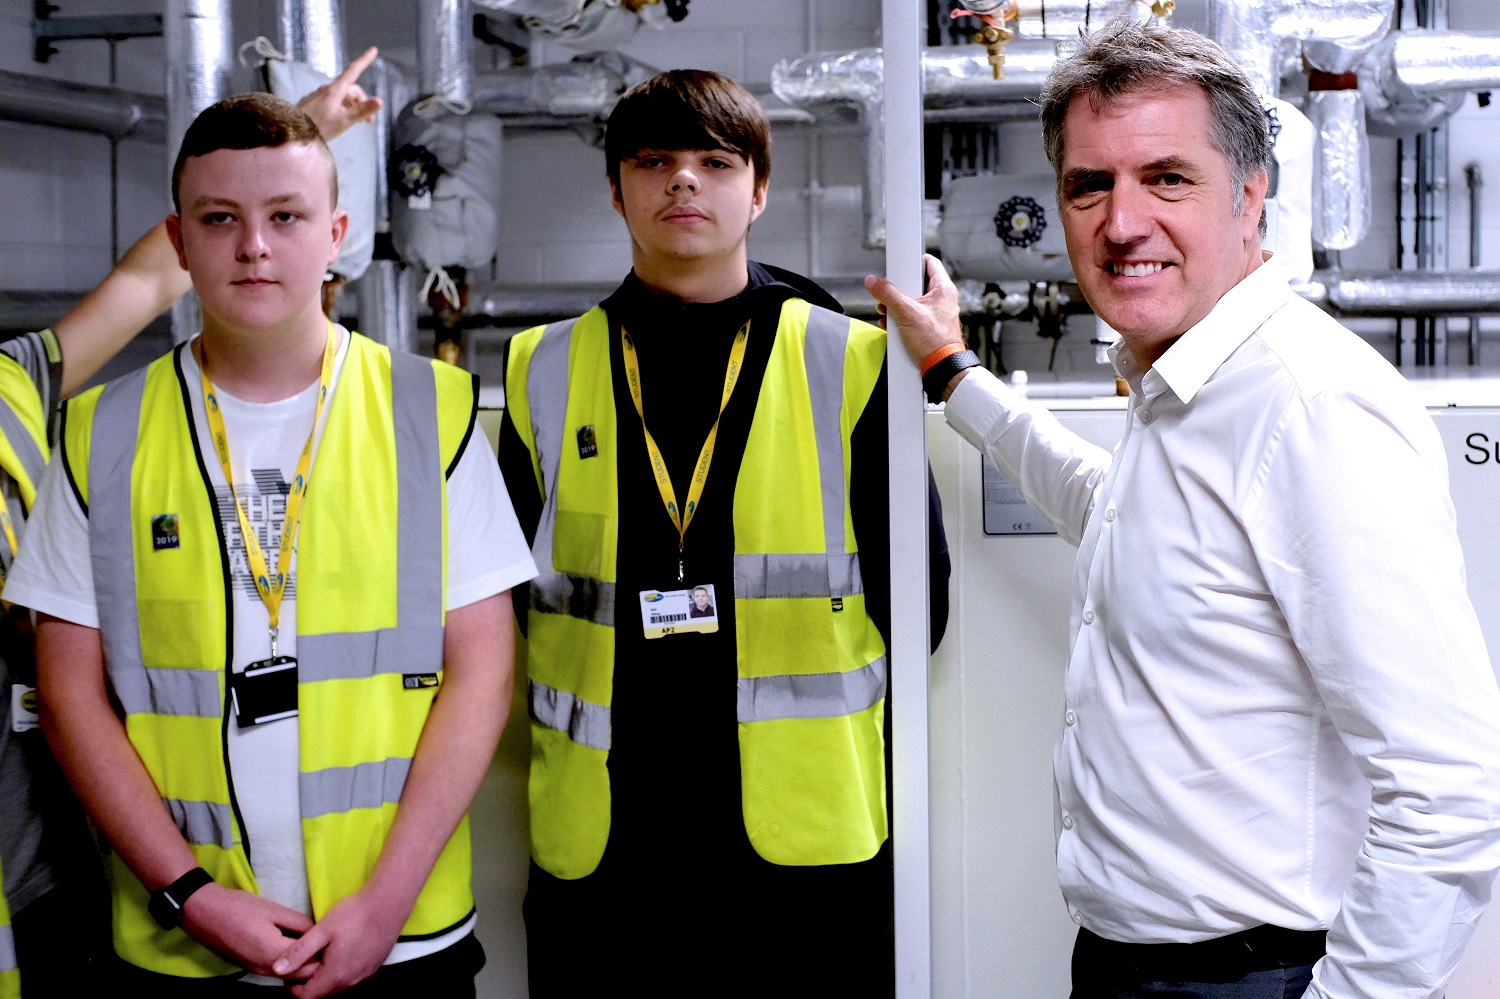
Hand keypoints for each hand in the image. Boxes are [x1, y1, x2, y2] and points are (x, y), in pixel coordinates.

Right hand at [180, 883, 321, 979]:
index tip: (335, 942)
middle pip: (301, 975)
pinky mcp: (250, 967)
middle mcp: (266, 969)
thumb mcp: (275, 910)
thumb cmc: (240, 908)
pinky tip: (295, 946)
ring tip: (315, 944)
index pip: (310, 965)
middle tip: (328, 944)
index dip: (325, 956)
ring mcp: (256, 970)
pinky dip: (289, 964)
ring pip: (288, 975)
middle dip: (316, 963)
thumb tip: (318, 932)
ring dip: (303, 964)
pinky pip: (276, 970)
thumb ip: (299, 924)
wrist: (205, 913)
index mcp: (275, 954)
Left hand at [273, 887, 407, 998]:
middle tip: (304, 960)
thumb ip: (298, 952)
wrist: (389, 902)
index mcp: (336, 974)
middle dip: (310, 981)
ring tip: (321, 953)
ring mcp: (365, 974)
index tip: (290, 970)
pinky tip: (341, 949)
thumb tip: (277, 969)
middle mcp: (352, 980)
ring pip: (338, 984)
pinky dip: (341, 970)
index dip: (293, 987)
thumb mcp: (321, 930)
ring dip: (326, 976)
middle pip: (323, 992)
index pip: (307, 996)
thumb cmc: (354, 914)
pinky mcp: (374, 965)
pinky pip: (352, 976)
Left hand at [297, 46, 382, 141]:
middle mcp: (326, 89)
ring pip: (341, 96)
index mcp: (335, 90)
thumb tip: (380, 101)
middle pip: (350, 89)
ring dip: (352, 106)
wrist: (291, 132)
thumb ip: (362, 111)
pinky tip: (339, 119)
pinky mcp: (312, 102)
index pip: (353, 71)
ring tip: (356, 122)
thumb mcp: (343, 121)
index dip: (364, 60)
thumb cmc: (319, 127)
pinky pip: (331, 100)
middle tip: (368, 121)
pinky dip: (341, 107)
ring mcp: (318, 95)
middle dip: (362, 102)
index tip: (373, 50)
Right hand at [864, 253, 965, 362]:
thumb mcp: (906, 313)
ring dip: (897, 306)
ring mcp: (936, 312)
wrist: (941, 366)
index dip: (912, 261)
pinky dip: (902, 318)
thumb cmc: (935, 341)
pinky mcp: (930, 325)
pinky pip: (913, 315)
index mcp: (943, 289)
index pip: (928, 262)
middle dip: (899, 289)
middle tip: (890, 293)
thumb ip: (888, 294)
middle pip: (916, 282)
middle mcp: (942, 299)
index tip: (899, 264)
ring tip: (888, 312)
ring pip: (913, 300)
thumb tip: (874, 282)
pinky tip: (893, 324)